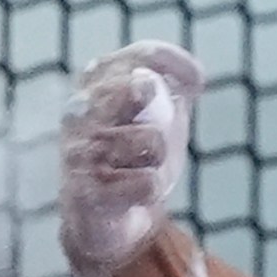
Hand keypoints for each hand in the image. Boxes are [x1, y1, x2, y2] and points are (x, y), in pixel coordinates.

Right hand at [60, 40, 204, 276]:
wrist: (106, 221)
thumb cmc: (133, 159)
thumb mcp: (157, 116)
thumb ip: (172, 89)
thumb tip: (195, 79)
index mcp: (95, 83)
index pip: (142, 56)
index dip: (174, 63)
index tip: (198, 82)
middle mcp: (79, 108)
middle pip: (139, 86)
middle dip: (161, 115)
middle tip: (151, 140)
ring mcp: (79, 148)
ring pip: (151, 141)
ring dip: (157, 162)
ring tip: (135, 170)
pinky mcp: (83, 190)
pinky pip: (146, 183)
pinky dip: (150, 192)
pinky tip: (129, 195)